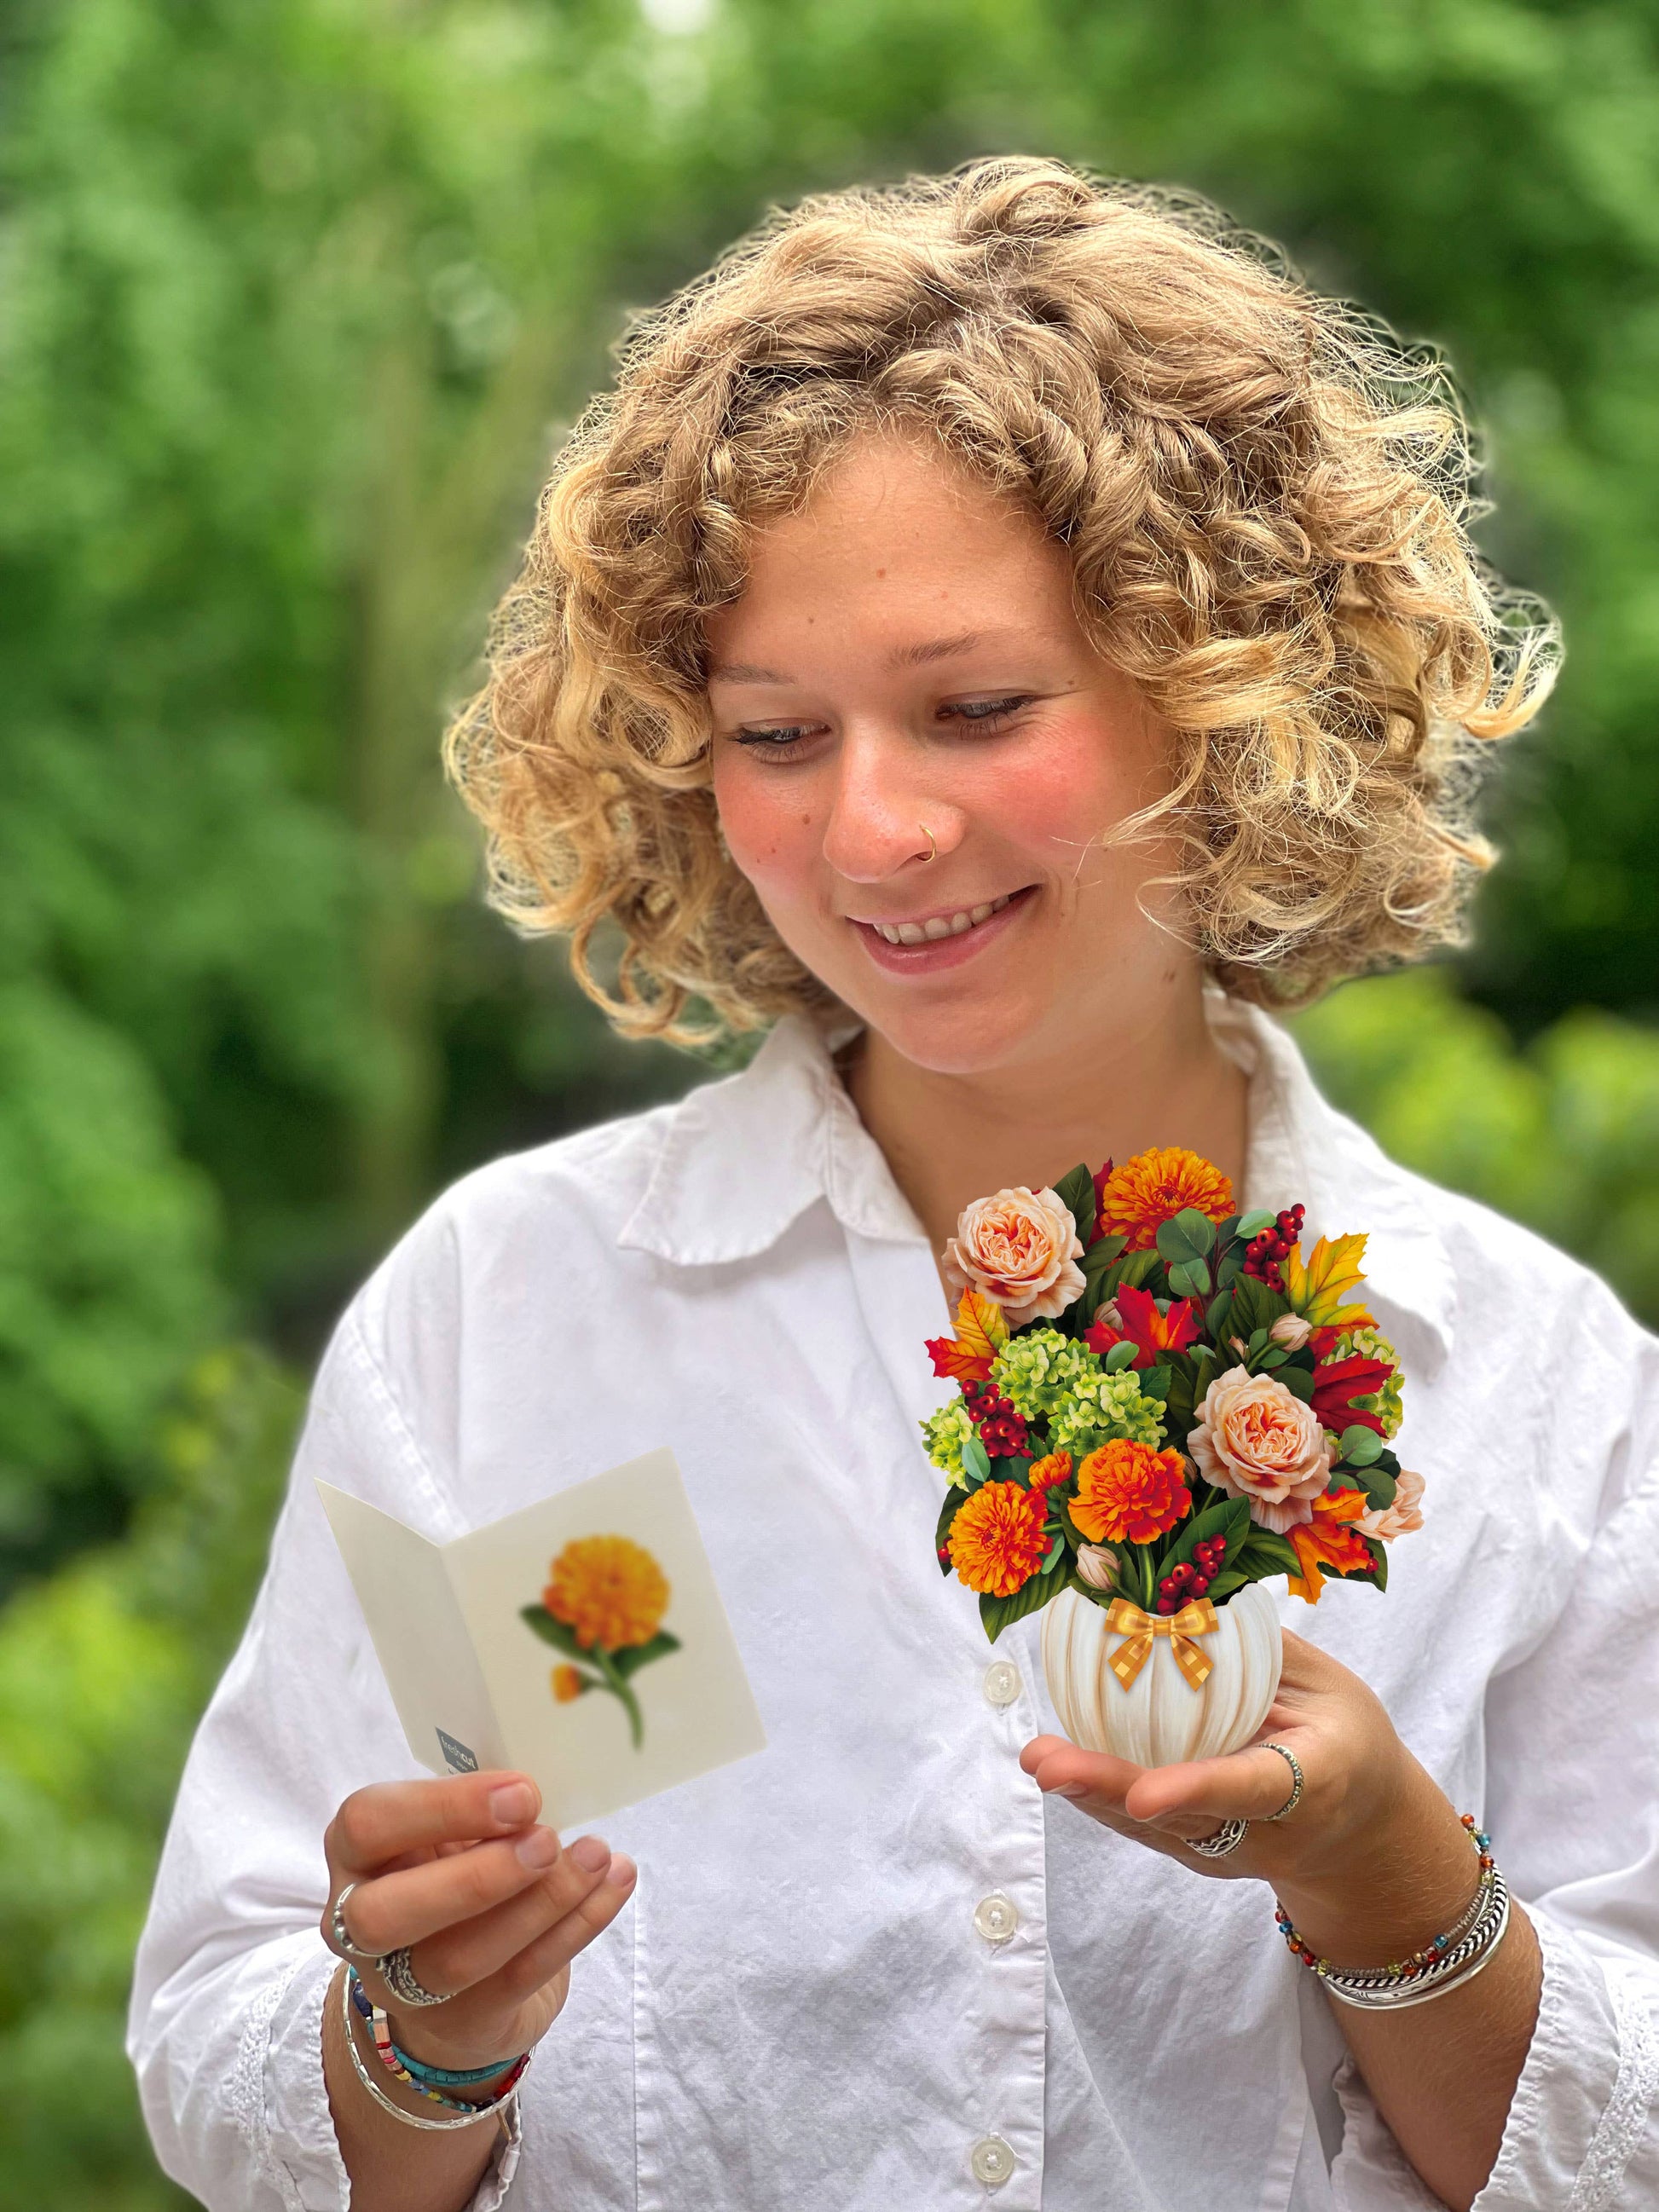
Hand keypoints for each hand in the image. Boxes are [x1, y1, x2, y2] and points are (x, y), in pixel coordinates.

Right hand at [321, 1769, 635, 2073]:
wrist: (455, 1990)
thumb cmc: (455, 1874)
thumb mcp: (451, 1832)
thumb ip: (479, 1810)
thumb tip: (541, 1787)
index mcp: (356, 1855)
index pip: (368, 1825)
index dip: (442, 1808)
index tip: (522, 1792)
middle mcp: (360, 1926)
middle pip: (386, 1914)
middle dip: (476, 1877)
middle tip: (548, 1840)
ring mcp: (404, 1985)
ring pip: (459, 1957)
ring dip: (541, 1903)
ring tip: (597, 1856)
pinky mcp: (463, 2021)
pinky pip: (520, 1977)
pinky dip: (576, 1927)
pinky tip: (615, 1884)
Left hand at [1020, 1629, 1475, 1958]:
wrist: (1364, 1834)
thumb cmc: (1348, 1740)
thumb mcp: (1332, 1688)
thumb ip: (1266, 1653)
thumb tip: (1193, 1595)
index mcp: (1313, 1784)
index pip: (1248, 1787)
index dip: (1195, 1788)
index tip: (1144, 1796)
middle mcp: (1266, 1832)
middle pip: (1183, 1817)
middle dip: (1112, 1790)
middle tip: (1049, 1765)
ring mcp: (1230, 1852)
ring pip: (1153, 1829)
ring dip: (1091, 1794)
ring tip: (1038, 1758)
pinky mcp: (1201, 1853)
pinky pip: (1145, 1828)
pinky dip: (1101, 1796)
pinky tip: (1059, 1763)